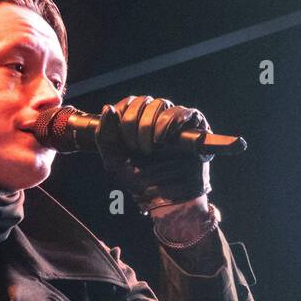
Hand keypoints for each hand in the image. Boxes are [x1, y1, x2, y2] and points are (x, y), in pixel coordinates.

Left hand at [96, 95, 212, 213]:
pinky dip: (172, 121)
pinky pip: (186, 112)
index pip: (129, 102)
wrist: (165, 198)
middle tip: (135, 147)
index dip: (122, 112)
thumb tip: (107, 107)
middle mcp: (157, 119)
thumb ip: (104, 135)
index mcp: (138, 123)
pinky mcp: (196, 128)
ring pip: (162, 104)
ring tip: (150, 146)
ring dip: (151, 124)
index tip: (120, 136)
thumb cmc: (140, 181)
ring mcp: (176, 122)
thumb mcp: (114, 161)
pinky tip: (163, 138)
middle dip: (134, 123)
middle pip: (144, 101)